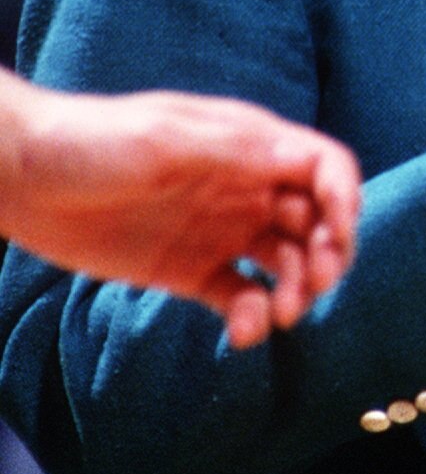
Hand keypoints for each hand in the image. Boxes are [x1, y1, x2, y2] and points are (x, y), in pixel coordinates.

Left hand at [1, 76, 361, 347]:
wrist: (24, 178)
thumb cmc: (93, 140)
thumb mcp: (165, 138)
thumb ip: (235, 153)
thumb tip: (305, 165)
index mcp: (248, 145)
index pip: (322, 167)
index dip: (344, 200)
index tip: (338, 241)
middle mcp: (245, 187)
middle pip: (314, 221)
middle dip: (326, 255)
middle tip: (309, 288)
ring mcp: (220, 230)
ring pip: (284, 264)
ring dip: (295, 290)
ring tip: (280, 316)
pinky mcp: (191, 271)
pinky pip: (239, 298)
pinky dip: (251, 317)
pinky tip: (240, 334)